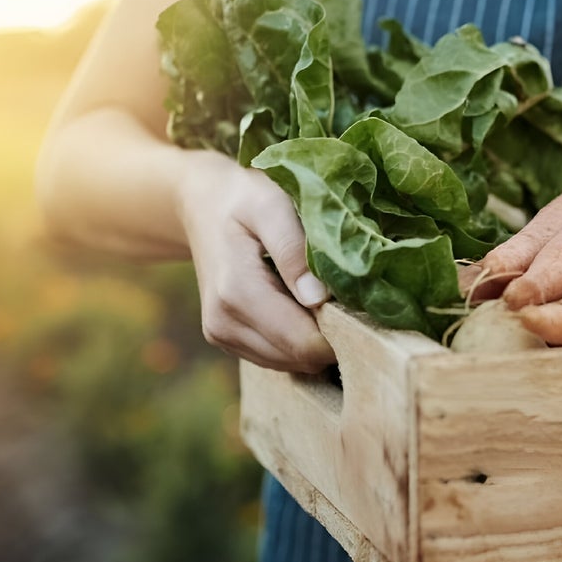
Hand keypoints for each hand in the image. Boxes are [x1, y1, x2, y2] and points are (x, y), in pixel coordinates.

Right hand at [176, 152, 335, 372]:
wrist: (201, 204)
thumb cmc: (243, 198)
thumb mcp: (271, 206)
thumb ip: (293, 250)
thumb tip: (318, 298)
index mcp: (237, 292)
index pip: (302, 342)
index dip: (341, 331)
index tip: (360, 303)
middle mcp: (224, 323)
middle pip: (299, 357)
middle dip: (331, 336)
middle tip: (348, 297)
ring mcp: (222, 335)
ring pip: (290, 363)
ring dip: (313, 338)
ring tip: (321, 296)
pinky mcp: (225, 339)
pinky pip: (275, 357)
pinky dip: (295, 339)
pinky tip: (300, 305)